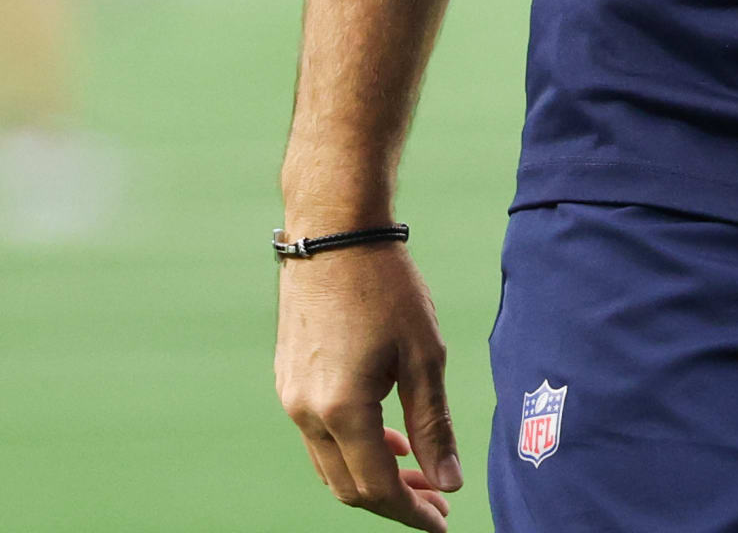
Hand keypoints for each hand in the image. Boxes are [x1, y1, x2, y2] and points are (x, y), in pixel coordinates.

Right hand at [276, 246, 464, 522]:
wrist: (334, 233)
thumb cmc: (386, 286)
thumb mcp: (424, 356)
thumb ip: (434, 425)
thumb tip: (449, 482)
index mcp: (342, 410)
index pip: (377, 488)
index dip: (412, 512)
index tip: (441, 522)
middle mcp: (306, 413)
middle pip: (349, 487)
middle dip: (395, 502)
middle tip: (436, 502)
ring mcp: (290, 397)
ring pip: (331, 465)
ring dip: (373, 476)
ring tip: (418, 472)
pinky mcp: (287, 381)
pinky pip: (319, 436)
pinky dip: (354, 449)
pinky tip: (388, 437)